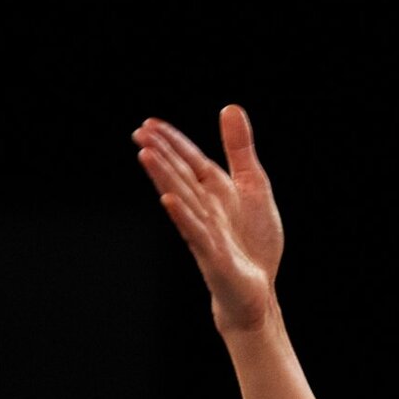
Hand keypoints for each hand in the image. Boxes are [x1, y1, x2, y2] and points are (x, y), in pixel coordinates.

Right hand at [131, 106, 283, 333]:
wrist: (259, 290)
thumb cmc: (253, 241)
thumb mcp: (253, 185)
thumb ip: (240, 150)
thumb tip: (230, 108)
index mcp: (215, 191)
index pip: (190, 161)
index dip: (173, 142)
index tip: (148, 123)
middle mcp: (206, 209)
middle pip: (181, 176)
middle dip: (163, 154)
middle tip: (139, 132)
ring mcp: (207, 232)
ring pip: (183, 199)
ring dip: (165, 177)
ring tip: (146, 155)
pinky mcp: (214, 255)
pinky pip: (197, 232)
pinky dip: (184, 216)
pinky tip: (169, 200)